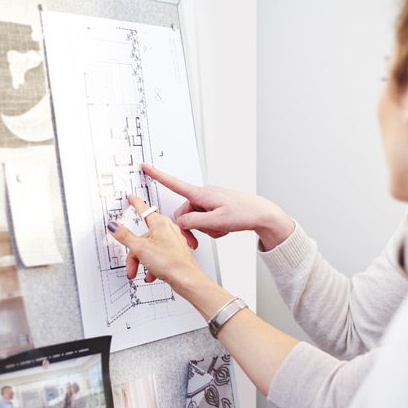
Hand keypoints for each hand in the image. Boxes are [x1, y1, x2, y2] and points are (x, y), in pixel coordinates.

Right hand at [108, 195, 207, 291]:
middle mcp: (168, 229)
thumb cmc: (170, 262)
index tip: (131, 198)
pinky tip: (151, 274)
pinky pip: (159, 255)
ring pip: (150, 248)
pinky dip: (152, 265)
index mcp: (160, 223)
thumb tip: (114, 226)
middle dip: (134, 252)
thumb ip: (125, 236)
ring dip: (142, 261)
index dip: (135, 203)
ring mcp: (173, 241)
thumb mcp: (140, 248)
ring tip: (141, 272)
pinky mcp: (175, 252)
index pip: (143, 209)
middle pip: (143, 236)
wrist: (186, 278)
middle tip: (130, 264)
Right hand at [142, 165, 294, 250]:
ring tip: (220, 229)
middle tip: (199, 240)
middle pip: (184, 213)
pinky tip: (223, 228)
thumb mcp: (216, 222)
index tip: (145, 166)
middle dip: (191, 227)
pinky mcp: (215, 207)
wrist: (262, 213)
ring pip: (195, 219)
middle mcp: (203, 195)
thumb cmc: (244, 213)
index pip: (174, 183)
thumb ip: (194, 222)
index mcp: (201, 194)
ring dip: (205, 229)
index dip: (158, 175)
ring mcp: (209, 201)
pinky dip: (212, 228)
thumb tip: (180, 222)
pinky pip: (205, 220)